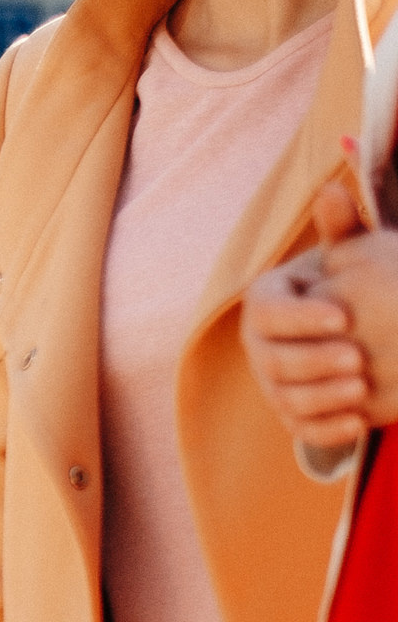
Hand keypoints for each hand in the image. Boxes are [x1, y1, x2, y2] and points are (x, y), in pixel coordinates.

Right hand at [242, 181, 397, 462]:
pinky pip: (301, 428)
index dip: (301, 318)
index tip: (344, 317)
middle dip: (314, 361)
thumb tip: (333, 191)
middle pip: (272, 360)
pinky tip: (359, 422)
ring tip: (362, 387)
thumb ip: (341, 229)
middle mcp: (259, 345)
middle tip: (357, 358)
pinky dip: (327, 429)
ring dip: (322, 397)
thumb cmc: (354, 282)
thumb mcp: (351, 255)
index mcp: (265, 303)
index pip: (267, 312)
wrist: (359, 325)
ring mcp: (273, 383)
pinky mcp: (293, 412)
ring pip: (285, 397)